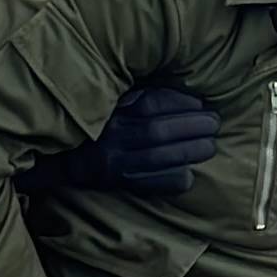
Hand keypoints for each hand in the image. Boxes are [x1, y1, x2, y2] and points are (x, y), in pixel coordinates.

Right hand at [28, 84, 217, 197]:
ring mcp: (114, 161)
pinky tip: (189, 174)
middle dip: (192, 127)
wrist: (62, 156)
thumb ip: (137, 94)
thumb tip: (181, 93)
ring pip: (158, 157)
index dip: (180, 102)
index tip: (200, 103)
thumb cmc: (97, 122)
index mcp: (110, 109)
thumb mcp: (112, 99)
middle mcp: (111, 135)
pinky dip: (172, 179)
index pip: (151, 103)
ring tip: (210, 146)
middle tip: (214, 124)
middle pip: (158, 131)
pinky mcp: (117, 182)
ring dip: (190, 151)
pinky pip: (150, 183)